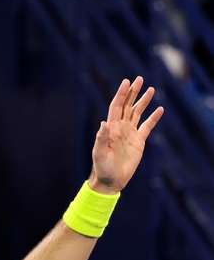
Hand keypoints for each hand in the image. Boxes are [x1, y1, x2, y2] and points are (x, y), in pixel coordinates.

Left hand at [89, 77, 163, 193]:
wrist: (111, 180)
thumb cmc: (102, 167)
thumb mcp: (100, 153)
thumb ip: (101, 138)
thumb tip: (103, 123)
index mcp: (111, 128)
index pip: (116, 106)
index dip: (121, 94)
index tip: (126, 82)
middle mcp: (120, 128)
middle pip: (127, 105)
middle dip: (133, 92)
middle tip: (139, 79)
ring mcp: (130, 133)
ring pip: (137, 113)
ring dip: (143, 101)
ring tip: (151, 89)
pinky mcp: (139, 142)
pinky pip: (147, 126)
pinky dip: (153, 118)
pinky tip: (160, 110)